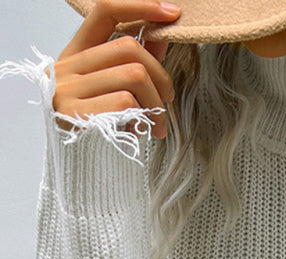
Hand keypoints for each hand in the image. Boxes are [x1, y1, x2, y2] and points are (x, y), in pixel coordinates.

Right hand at [44, 0, 179, 138]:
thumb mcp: (108, 90)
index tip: (171, 13)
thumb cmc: (93, 127)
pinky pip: (124, 102)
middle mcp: (67, 67)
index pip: (106, 11)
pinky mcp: (74, 114)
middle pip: (129, 47)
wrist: (70, 167)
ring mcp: (68, 89)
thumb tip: (161, 38)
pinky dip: (141, 117)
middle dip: (160, 74)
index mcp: (75, 53)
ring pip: (133, 75)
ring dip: (156, 103)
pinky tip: (138, 132)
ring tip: (158, 125)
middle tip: (167, 100)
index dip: (140, 7)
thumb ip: (132, 63)